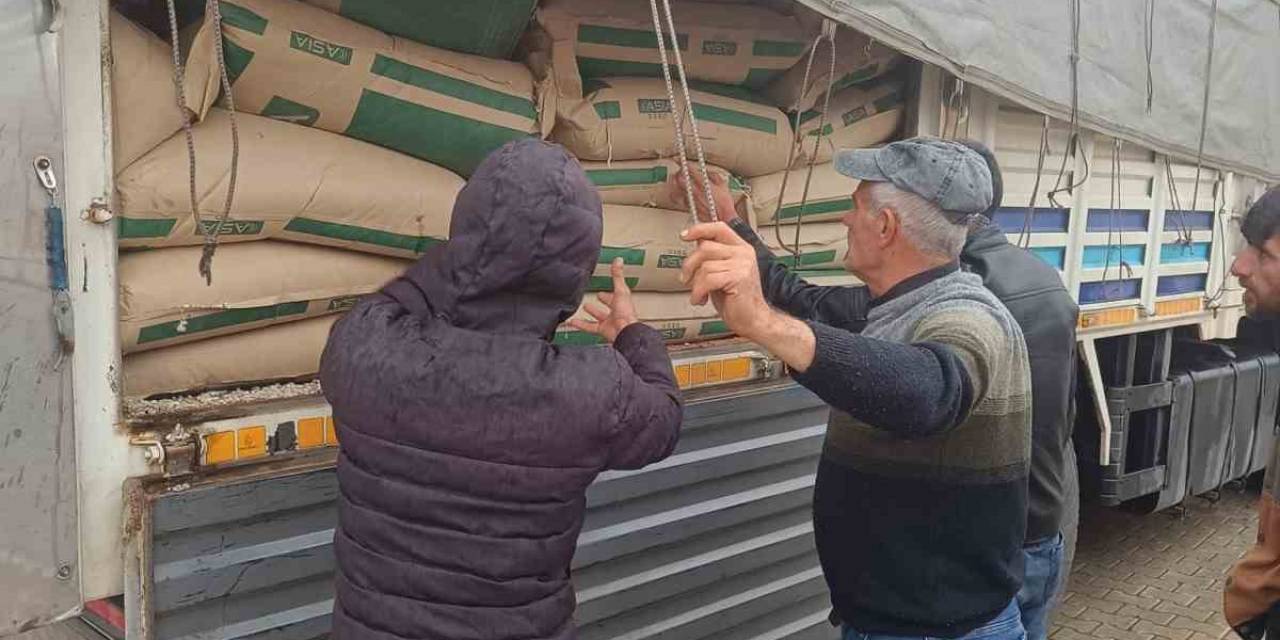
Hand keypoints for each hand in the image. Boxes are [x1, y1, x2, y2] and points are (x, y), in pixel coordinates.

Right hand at [568, 258, 639, 342]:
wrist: (625, 332)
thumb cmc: (626, 314)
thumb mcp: (620, 290)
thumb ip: (617, 276)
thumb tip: (618, 260)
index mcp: (622, 302)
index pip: (617, 294)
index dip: (612, 291)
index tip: (607, 287)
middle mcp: (617, 312)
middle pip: (609, 305)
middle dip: (604, 300)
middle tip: (597, 295)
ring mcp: (610, 322)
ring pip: (599, 316)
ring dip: (592, 312)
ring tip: (583, 306)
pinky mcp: (603, 330)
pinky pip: (590, 327)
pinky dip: (581, 324)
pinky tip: (573, 322)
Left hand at [671, 169, 739, 223]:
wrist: (722, 220)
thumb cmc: (724, 204)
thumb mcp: (723, 185)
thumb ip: (714, 176)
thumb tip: (707, 172)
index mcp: (703, 183)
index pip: (689, 170)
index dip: (683, 163)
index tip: (679, 159)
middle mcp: (695, 191)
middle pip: (679, 178)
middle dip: (678, 173)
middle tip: (679, 171)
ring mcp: (690, 199)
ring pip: (676, 188)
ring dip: (674, 182)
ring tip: (675, 179)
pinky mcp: (688, 207)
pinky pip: (677, 199)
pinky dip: (675, 194)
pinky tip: (676, 192)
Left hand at [679, 222, 772, 338]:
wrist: (753, 320)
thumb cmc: (738, 301)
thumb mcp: (722, 274)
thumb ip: (712, 258)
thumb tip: (695, 245)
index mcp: (741, 248)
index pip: (719, 228)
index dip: (700, 229)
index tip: (685, 235)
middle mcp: (743, 253)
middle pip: (705, 246)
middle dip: (689, 265)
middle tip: (686, 278)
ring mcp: (742, 264)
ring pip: (704, 266)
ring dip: (695, 284)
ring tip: (699, 294)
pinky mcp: (738, 277)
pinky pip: (708, 279)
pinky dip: (698, 291)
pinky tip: (701, 299)